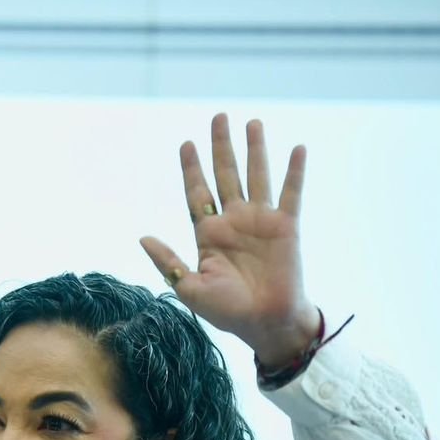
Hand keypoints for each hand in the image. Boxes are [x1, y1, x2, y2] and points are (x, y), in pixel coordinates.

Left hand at [140, 114, 318, 368]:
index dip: (191, 169)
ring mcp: (261, 221)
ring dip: (254, 149)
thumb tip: (142, 237)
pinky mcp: (286, 227)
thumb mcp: (188, 288)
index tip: (186, 144)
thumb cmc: (227, 311)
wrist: (264, 323)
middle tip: (218, 117)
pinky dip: (293, 171)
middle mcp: (234, 222)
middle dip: (221, 146)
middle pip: (225, 175)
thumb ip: (167, 261)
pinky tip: (297, 148)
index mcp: (208, 234)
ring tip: (252, 122)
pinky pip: (291, 193)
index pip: (197, 194)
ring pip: (255, 176)